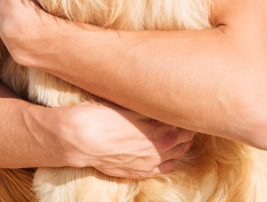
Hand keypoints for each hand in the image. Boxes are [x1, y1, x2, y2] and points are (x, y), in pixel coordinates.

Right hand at [58, 101, 194, 177]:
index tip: (183, 103)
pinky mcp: (138, 171)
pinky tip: (167, 153)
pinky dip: (169, 159)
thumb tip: (161, 95)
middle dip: (186, 127)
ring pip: (177, 154)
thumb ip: (149, 103)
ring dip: (180, 143)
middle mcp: (160, 148)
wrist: (80, 139)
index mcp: (161, 129)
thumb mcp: (129, 103)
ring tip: (179, 132)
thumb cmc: (102, 116)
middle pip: (184, 138)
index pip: (184, 121)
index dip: (185, 112)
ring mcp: (150, 162)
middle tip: (183, 115)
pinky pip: (164, 168)